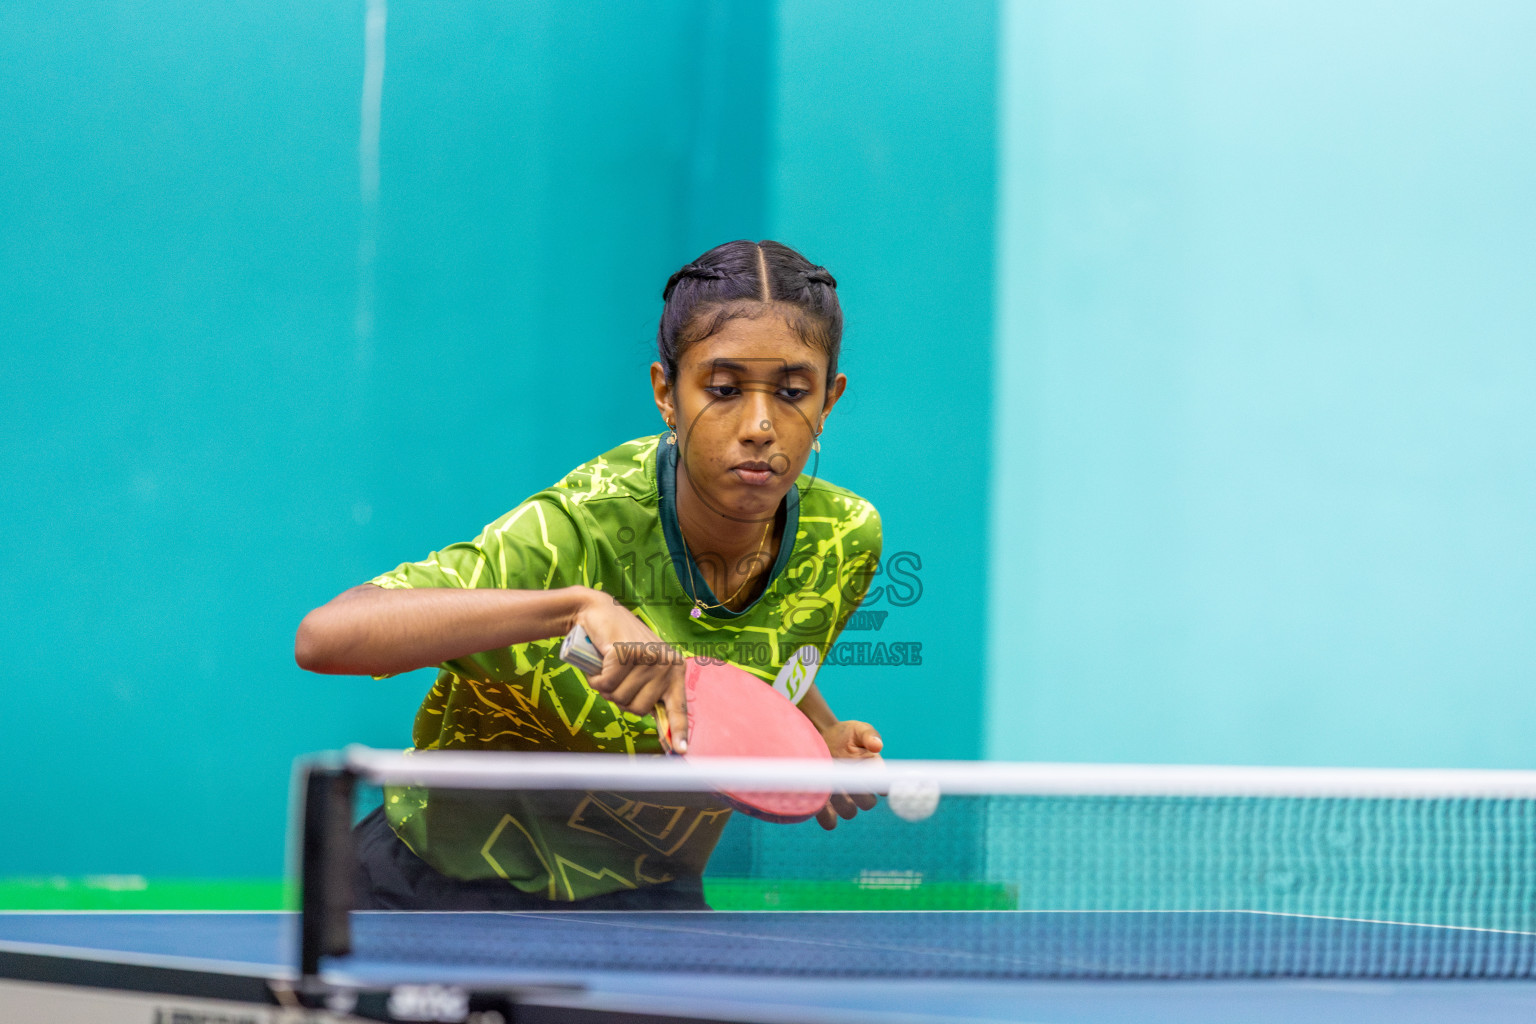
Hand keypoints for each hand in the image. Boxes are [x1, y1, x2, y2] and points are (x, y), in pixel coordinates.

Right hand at [572, 592, 689, 751]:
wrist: (599, 612)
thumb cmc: (619, 644)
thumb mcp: (642, 666)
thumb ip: (651, 688)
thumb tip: (656, 719)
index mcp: (673, 668)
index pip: (678, 706)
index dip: (678, 730)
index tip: (681, 750)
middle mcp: (665, 663)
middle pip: (638, 709)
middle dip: (620, 699)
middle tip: (616, 677)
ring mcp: (646, 657)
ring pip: (619, 698)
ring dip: (606, 688)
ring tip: (608, 666)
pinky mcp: (625, 653)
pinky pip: (606, 684)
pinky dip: (596, 678)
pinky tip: (599, 662)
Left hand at [815, 720, 882, 830]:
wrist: (820, 738)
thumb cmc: (844, 735)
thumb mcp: (858, 729)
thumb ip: (869, 735)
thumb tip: (877, 746)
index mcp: (873, 772)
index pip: (884, 787)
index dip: (878, 784)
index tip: (867, 773)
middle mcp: (861, 789)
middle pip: (868, 803)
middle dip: (858, 791)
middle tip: (844, 775)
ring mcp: (843, 799)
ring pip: (850, 812)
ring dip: (841, 801)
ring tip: (829, 783)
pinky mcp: (825, 806)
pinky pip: (830, 822)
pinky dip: (826, 815)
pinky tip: (818, 796)